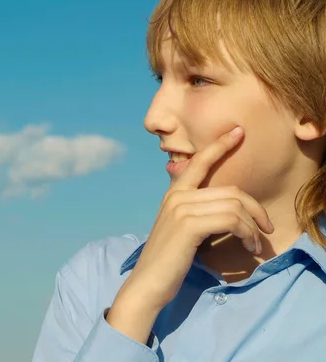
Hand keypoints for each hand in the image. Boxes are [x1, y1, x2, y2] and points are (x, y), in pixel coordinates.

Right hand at [106, 127, 273, 339]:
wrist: (148, 283)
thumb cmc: (168, 261)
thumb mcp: (181, 230)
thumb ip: (197, 212)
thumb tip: (227, 208)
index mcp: (174, 194)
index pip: (199, 163)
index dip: (220, 146)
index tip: (238, 132)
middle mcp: (176, 196)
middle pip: (231, 191)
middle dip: (255, 209)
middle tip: (266, 230)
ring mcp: (181, 209)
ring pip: (234, 206)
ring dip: (252, 227)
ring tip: (255, 245)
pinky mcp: (189, 225)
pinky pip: (231, 219)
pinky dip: (246, 233)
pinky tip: (248, 246)